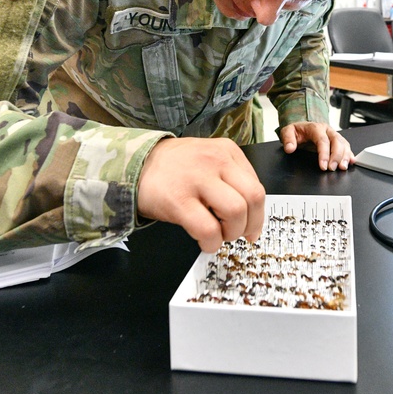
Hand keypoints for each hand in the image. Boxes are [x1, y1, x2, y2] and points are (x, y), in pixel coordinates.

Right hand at [136, 137, 265, 252]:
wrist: (134, 164)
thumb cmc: (175, 168)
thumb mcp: (208, 159)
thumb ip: (231, 179)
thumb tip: (251, 217)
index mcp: (227, 151)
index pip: (257, 186)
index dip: (258, 214)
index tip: (251, 227)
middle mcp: (216, 161)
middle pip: (253, 197)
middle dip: (250, 224)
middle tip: (237, 234)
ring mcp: (197, 179)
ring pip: (235, 212)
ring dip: (231, 233)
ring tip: (218, 235)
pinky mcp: (179, 200)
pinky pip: (208, 228)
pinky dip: (212, 242)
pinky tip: (205, 242)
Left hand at [278, 122, 354, 170]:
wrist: (302, 127)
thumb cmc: (297, 131)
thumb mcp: (288, 132)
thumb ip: (288, 139)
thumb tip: (290, 148)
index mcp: (315, 128)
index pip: (322, 140)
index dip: (324, 154)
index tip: (323, 166)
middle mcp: (327, 130)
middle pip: (336, 142)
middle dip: (336, 156)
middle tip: (332, 168)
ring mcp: (333, 135)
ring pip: (343, 144)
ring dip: (345, 156)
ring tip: (342, 167)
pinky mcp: (337, 140)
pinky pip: (346, 146)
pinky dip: (349, 154)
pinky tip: (351, 161)